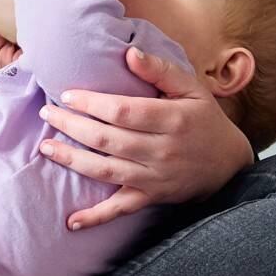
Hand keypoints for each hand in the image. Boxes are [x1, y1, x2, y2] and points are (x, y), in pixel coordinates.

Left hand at [38, 47, 253, 229]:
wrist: (229, 164)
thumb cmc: (204, 119)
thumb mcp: (191, 88)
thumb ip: (160, 70)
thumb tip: (129, 53)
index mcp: (172, 119)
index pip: (123, 112)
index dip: (92, 103)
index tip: (67, 95)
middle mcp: (163, 150)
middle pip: (109, 140)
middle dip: (73, 126)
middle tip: (47, 113)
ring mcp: (156, 178)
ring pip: (108, 171)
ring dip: (73, 161)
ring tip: (46, 147)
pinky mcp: (152, 198)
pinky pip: (121, 209)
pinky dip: (96, 217)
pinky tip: (71, 221)